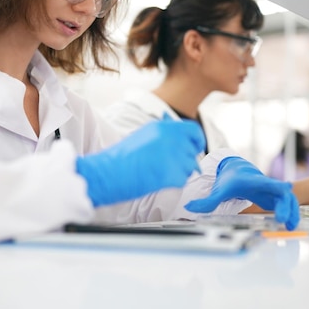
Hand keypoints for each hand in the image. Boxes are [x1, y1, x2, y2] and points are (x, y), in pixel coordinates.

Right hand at [76, 113, 205, 206]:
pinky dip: (174, 182)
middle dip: (187, 158)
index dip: (197, 140)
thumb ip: (165, 134)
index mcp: (164, 127)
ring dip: (180, 170)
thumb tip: (181, 139)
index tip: (196, 147)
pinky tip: (157, 179)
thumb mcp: (144, 135)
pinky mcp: (173, 174)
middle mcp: (172, 138)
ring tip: (160, 171)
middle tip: (173, 165)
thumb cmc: (122, 156)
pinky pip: (183, 179)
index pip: (193, 130)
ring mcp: (174, 156)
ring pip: (190, 166)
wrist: (110, 172)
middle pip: (193, 149)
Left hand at [185, 156, 299, 229]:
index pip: (265, 182)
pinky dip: (291, 214)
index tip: (286, 188)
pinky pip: (287, 204)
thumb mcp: (218, 190)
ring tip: (291, 227)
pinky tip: (290, 226)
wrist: (236, 169)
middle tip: (282, 219)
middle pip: (281, 192)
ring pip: (288, 199)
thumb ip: (206, 201)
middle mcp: (265, 184)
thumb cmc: (229, 179)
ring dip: (292, 211)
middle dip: (285, 204)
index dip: (275, 185)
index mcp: (252, 181)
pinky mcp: (273, 198)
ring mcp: (271, 191)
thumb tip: (189, 207)